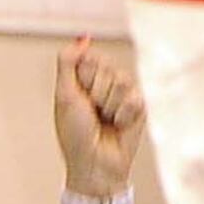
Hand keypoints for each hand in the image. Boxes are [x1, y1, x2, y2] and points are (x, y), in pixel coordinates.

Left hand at [54, 37, 144, 194]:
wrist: (95, 164)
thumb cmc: (76, 136)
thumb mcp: (65, 96)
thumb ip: (68, 63)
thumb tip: (81, 38)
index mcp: (86, 78)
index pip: (90, 57)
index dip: (83, 79)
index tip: (78, 98)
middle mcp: (106, 82)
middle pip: (107, 68)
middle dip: (96, 93)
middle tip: (92, 112)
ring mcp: (124, 93)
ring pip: (121, 81)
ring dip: (109, 106)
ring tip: (105, 120)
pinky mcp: (139, 105)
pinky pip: (134, 97)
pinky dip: (123, 115)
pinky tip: (118, 126)